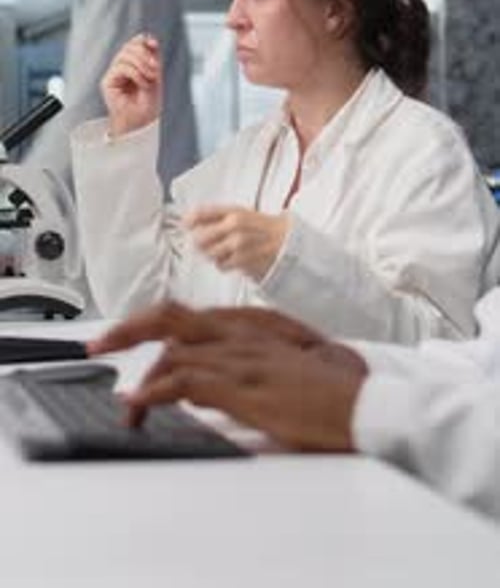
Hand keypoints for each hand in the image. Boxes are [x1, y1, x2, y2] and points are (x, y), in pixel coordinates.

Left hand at [87, 303, 367, 448]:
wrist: (367, 401)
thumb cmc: (334, 385)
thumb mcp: (293, 358)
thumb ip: (256, 355)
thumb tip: (224, 375)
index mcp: (252, 323)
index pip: (191, 315)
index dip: (154, 324)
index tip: (131, 335)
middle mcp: (241, 331)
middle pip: (170, 317)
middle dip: (128, 329)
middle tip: (99, 345)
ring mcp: (240, 355)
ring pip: (172, 350)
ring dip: (141, 380)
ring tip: (127, 408)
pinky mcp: (242, 384)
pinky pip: (184, 380)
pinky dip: (154, 392)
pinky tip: (139, 406)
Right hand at [101, 33, 161, 136]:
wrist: (141, 123)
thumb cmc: (149, 103)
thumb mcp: (156, 76)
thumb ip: (153, 57)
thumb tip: (150, 39)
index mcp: (134, 64)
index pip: (136, 42)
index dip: (144, 40)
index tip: (154, 44)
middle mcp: (122, 66)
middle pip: (130, 46)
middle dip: (145, 54)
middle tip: (155, 70)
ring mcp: (114, 74)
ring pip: (124, 55)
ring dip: (141, 65)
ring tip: (150, 79)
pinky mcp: (107, 82)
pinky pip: (121, 67)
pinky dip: (135, 73)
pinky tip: (142, 84)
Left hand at [184, 206, 289, 280]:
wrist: (285, 240)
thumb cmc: (260, 227)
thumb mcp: (240, 213)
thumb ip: (216, 216)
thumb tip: (186, 221)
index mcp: (232, 210)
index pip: (200, 213)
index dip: (189, 221)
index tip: (186, 225)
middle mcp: (234, 225)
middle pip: (199, 237)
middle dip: (199, 242)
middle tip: (205, 243)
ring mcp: (238, 243)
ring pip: (208, 253)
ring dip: (212, 254)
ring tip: (224, 250)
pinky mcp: (242, 259)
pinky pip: (220, 265)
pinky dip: (223, 264)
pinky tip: (233, 258)